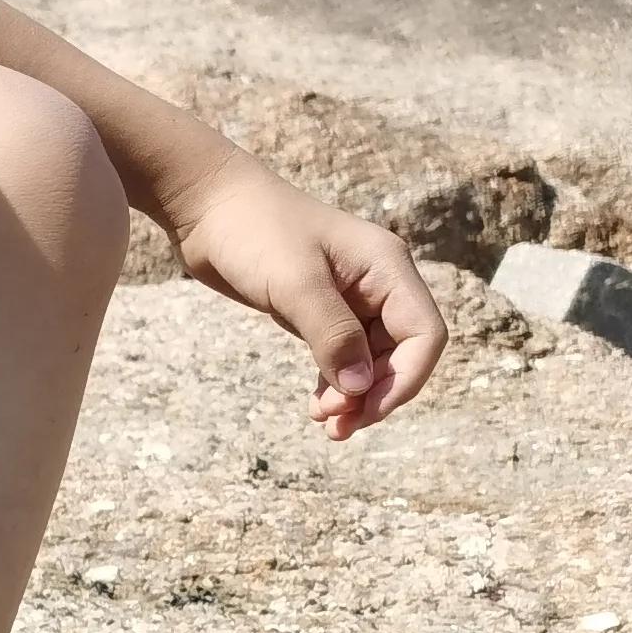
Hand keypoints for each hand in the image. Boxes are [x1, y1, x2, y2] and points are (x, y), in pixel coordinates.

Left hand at [166, 162, 445, 441]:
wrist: (207, 206)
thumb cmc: (253, 231)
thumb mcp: (294, 283)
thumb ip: (331, 333)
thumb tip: (361, 387)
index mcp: (387, 268)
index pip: (424, 334)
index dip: (405, 378)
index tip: (366, 410)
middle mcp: (378, 283)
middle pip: (402, 352)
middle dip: (376, 392)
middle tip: (335, 425)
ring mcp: (350, 298)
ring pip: (372, 359)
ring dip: (356, 395)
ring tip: (327, 426)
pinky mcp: (320, 310)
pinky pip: (343, 355)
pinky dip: (336, 383)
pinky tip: (319, 408)